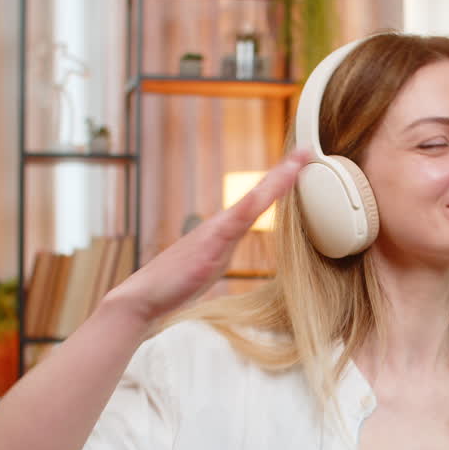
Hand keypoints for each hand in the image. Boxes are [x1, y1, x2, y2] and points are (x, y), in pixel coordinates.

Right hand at [106, 149, 311, 321]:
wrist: (142, 298)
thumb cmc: (174, 287)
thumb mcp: (208, 269)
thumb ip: (221, 255)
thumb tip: (228, 255)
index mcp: (224, 232)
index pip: (256, 203)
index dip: (278, 184)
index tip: (299, 164)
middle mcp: (221, 226)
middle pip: (258, 194)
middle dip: (283, 172)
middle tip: (306, 150)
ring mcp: (215, 233)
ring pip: (252, 201)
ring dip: (276, 181)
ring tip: (298, 162)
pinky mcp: (210, 247)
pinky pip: (237, 222)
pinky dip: (253, 204)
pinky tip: (266, 193)